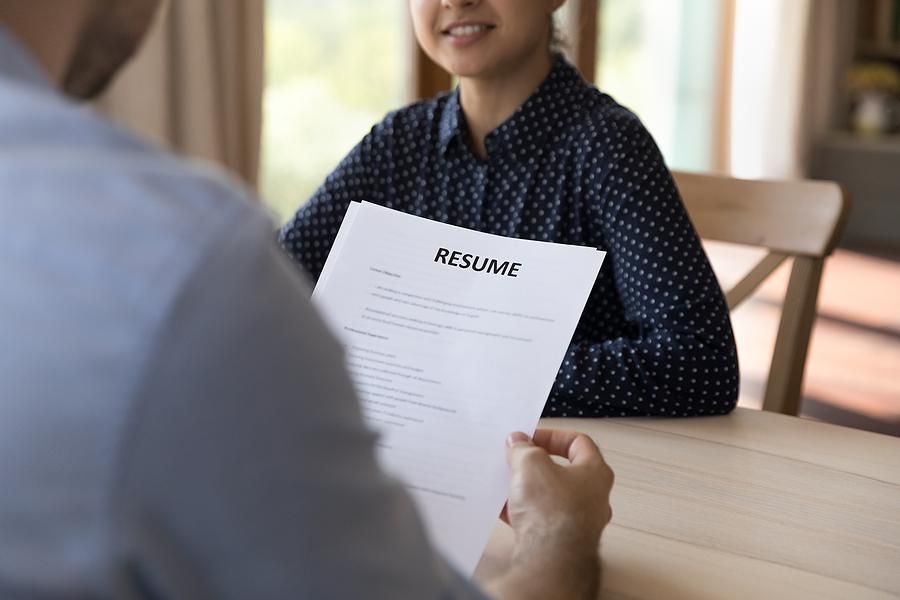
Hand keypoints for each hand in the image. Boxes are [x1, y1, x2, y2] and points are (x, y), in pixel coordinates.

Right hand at [503, 429, 613, 566]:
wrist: (549, 559)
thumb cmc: (553, 512)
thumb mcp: (530, 463)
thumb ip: (523, 448)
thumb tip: (518, 442)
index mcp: (596, 473)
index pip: (579, 443)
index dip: (552, 436)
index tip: (531, 438)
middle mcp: (593, 498)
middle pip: (562, 471)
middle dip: (535, 465)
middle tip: (517, 460)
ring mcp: (578, 522)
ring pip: (549, 497)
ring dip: (526, 489)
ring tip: (506, 483)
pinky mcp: (560, 541)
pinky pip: (539, 521)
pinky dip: (522, 513)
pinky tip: (503, 508)